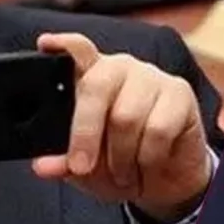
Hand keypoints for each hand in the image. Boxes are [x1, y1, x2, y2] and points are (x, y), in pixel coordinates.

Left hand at [32, 32, 210, 223]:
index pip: (77, 51)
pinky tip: (148, 164)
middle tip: (81, 167)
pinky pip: (157, 129)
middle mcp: (121, 68)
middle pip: (96, 87)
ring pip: (126, 116)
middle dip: (85, 133)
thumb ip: (64, 163)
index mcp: (92, 76)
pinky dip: (148, 158)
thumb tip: (43, 167)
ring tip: (122, 172)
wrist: (169, 180)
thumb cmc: (122, 162)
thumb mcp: (87, 168)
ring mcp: (152, 78)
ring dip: (121, 156)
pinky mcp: (180, 94)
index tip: (46, 43)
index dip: (64, 45)